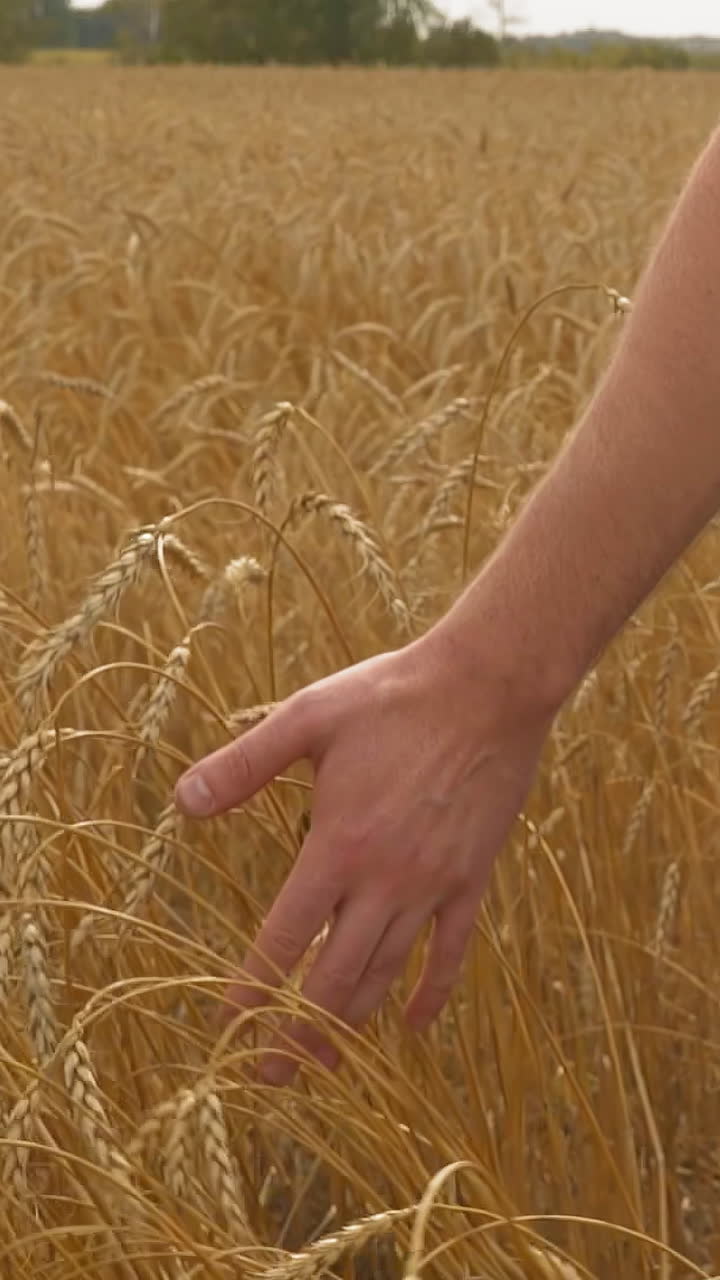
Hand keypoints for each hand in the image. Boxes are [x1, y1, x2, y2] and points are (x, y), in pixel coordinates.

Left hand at [174, 633, 552, 1084]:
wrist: (489, 686)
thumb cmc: (393, 697)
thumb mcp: (308, 717)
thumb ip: (245, 764)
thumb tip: (182, 801)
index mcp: (339, 844)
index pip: (286, 936)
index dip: (254, 987)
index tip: (229, 1026)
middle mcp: (386, 879)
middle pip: (335, 976)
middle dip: (297, 1031)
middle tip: (270, 1075)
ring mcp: (434, 884)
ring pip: (387, 972)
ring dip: (351, 1019)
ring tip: (325, 1059)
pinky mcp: (473, 878)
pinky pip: (451, 951)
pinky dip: (431, 993)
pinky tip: (413, 1026)